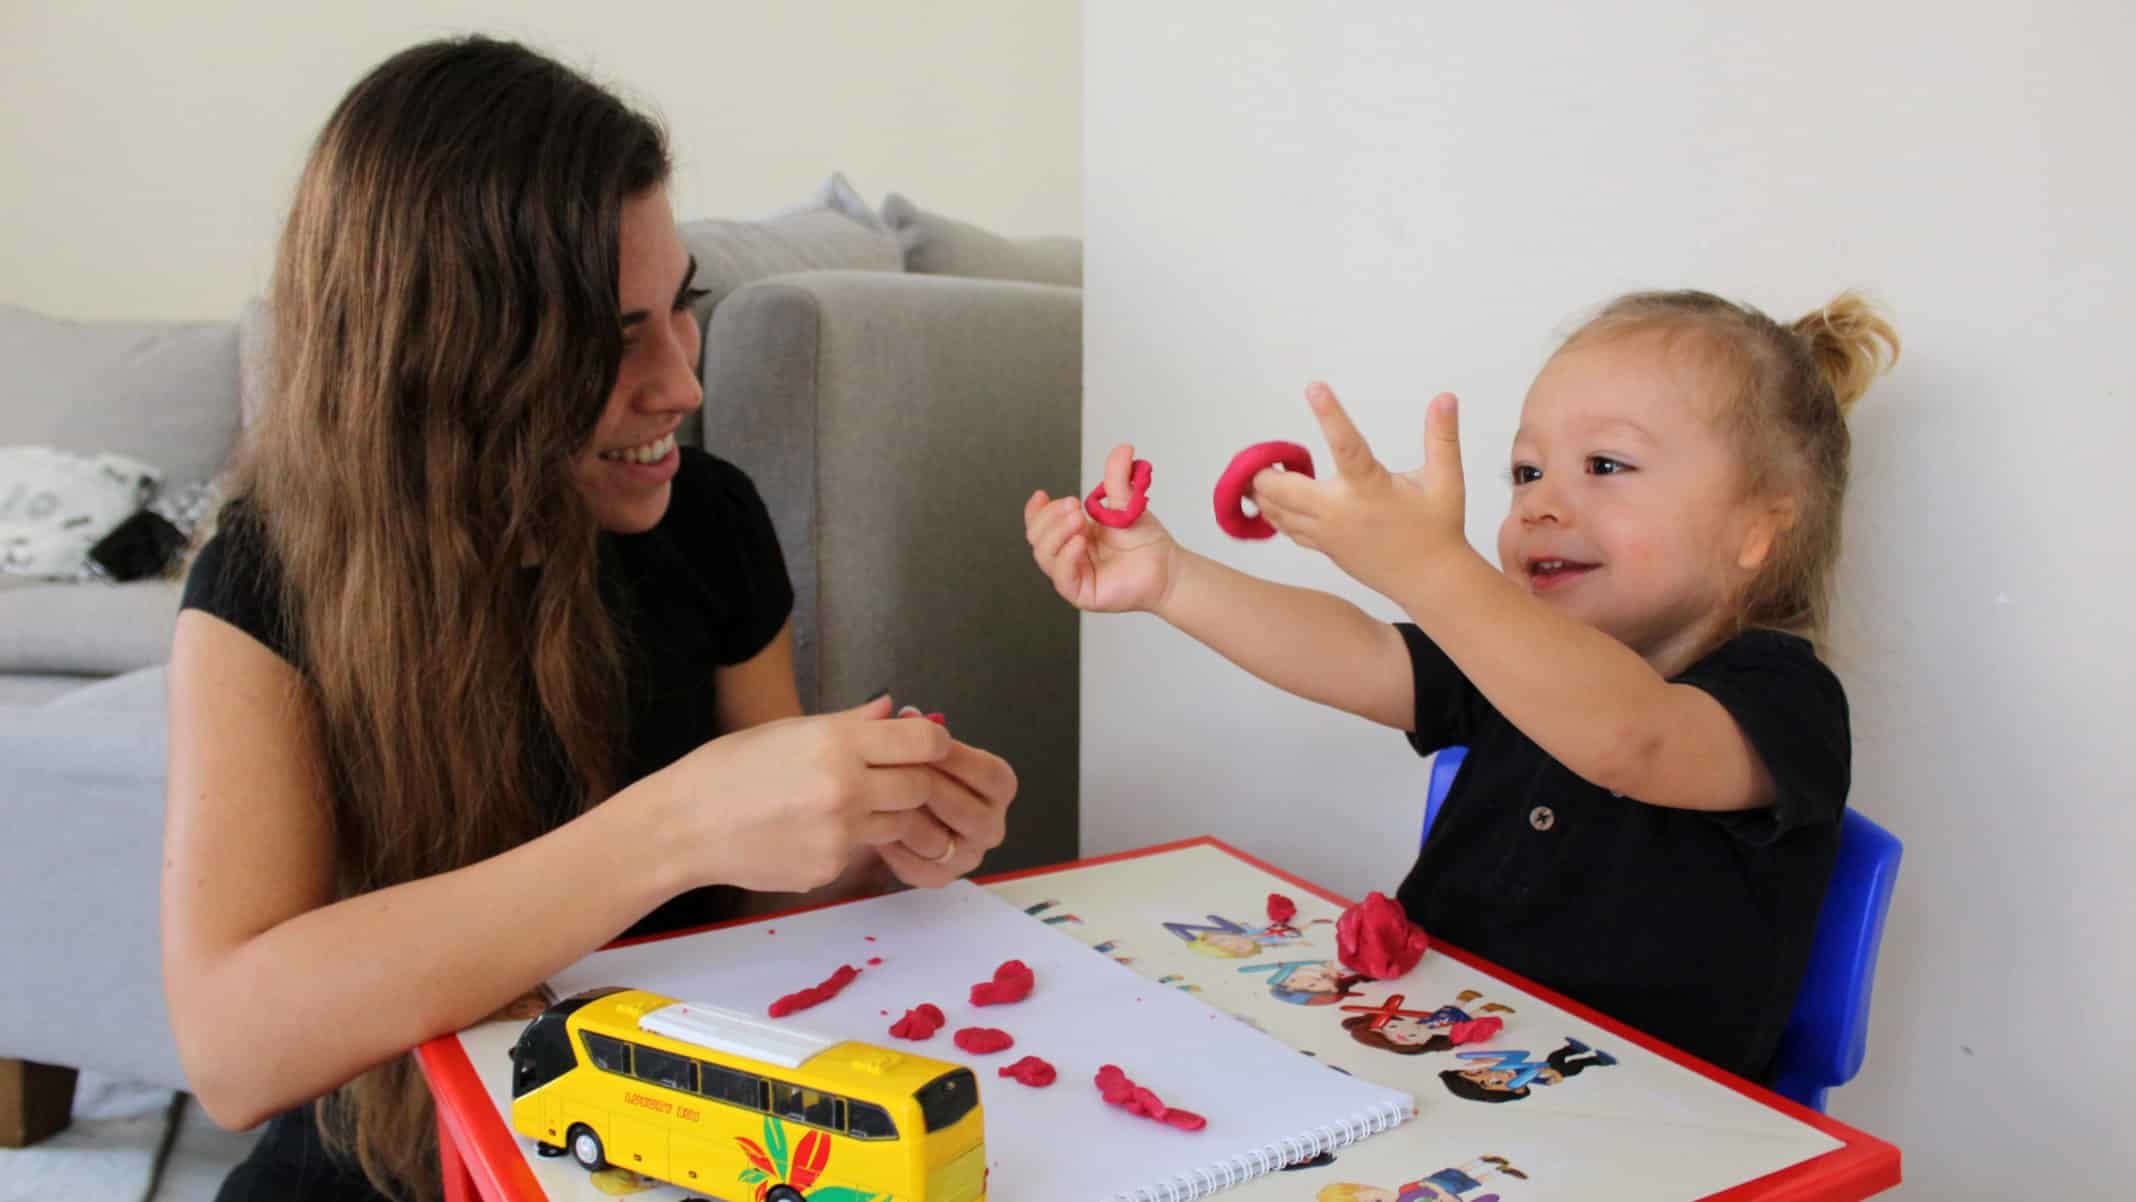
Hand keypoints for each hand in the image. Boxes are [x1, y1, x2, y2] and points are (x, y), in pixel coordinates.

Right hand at [647, 696, 1010, 893]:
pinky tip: (816, 831)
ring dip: (891, 815)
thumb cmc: (729, 769)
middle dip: (918, 782)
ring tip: (855, 806)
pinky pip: (863, 851)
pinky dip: (854, 842)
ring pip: (899, 823)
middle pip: (921, 786)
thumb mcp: (788, 731)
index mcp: (836, 743)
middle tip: (898, 780)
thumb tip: (894, 709)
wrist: (684, 827)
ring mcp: (840, 833)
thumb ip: (850, 723)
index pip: (923, 741)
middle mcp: (845, 787)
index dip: (935, 743)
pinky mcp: (829, 867)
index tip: (930, 747)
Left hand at [875, 706, 1017, 887]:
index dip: (957, 760)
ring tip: (883, 804)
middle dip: (932, 792)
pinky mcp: (942, 877)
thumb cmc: (906, 774)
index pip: (991, 774)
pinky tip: (878, 833)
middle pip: (972, 812)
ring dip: (913, 823)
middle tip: (898, 776)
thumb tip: (892, 710)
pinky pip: (923, 870)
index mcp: (997, 787)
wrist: (882, 811)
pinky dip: (899, 852)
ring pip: (946, 843)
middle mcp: (991, 824)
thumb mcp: (909, 746)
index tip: (923, 746)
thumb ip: (905, 728)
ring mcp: (968, 854)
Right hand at [1024, 443, 1178, 613]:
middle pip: (1037, 537)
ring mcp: (1074, 574)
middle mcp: (1069, 554)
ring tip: (1079, 519)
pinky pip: (1062, 577)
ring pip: (1044, 555)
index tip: (1042, 494)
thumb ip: (1118, 478)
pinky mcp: (1081, 593)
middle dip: (1049, 518)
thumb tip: (1123, 448)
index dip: (1035, 510)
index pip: (1041, 524)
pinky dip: (1066, 557)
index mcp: (1073, 534)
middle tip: (1073, 505)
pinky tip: (1080, 542)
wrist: (1167, 568)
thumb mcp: (1126, 504)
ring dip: (1057, 533)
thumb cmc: (1147, 542)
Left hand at [1250, 383, 1469, 599]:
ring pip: (1278, 511)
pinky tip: (1269, 498)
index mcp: (1370, 488)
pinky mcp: (1324, 547)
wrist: (1430, 581)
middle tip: (1262, 452)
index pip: (1347, 445)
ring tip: (1258, 470)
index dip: (1330, 414)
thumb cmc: (1438, 529)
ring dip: (1263, 490)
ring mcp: (1328, 532)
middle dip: (1264, 470)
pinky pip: (1286, 528)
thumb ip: (1442, 436)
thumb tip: (1445, 397)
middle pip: (1285, 489)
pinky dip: (1272, 512)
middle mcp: (1341, 511)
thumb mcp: (1446, 480)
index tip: (1315, 387)